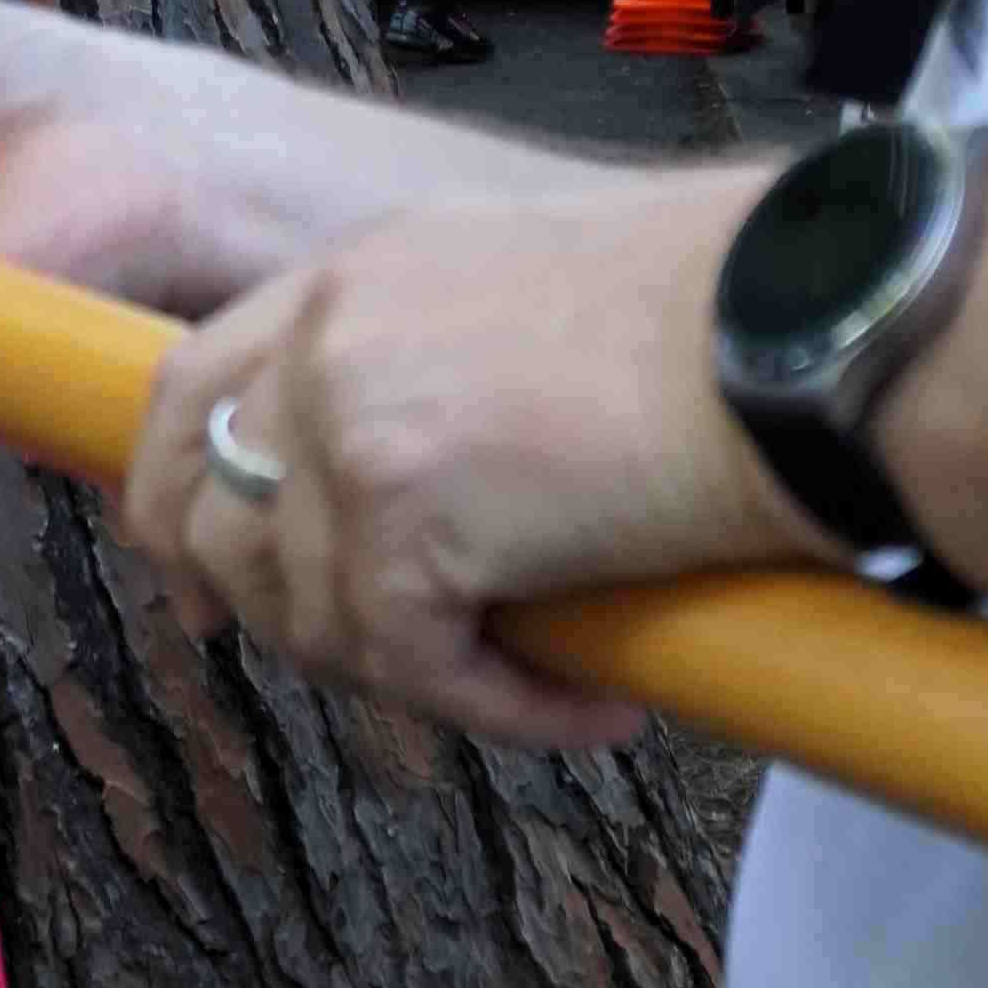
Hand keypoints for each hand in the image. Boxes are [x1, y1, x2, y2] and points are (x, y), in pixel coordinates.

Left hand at [122, 163, 823, 746]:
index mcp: (353, 275)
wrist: (807, 327)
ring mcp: (351, 428)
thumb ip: (443, 367)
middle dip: (261, 609)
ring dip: (411, 669)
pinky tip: (591, 708)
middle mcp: (327, 338)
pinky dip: (501, 711)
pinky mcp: (405, 524)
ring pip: (307, 614)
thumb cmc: (729, 308)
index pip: (192, 388)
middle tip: (363, 659)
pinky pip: (414, 666)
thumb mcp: (532, 295)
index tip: (207, 578)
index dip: (180, 496)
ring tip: (531, 673)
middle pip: (203, 511)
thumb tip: (437, 486)